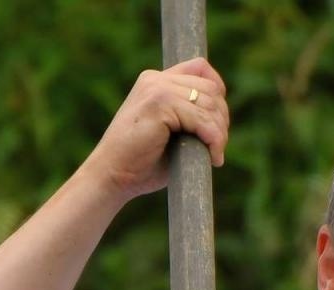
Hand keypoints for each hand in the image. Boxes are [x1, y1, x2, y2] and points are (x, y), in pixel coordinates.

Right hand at [81, 57, 229, 203]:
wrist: (112, 176)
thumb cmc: (140, 164)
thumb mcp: (168, 134)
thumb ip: (188, 118)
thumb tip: (221, 119)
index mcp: (155, 82)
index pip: (200, 68)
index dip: (218, 91)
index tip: (219, 123)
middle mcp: (156, 79)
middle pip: (210, 87)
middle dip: (221, 119)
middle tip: (218, 147)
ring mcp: (156, 89)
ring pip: (209, 103)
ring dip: (219, 132)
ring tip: (215, 154)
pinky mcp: (159, 104)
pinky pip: (201, 118)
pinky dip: (213, 139)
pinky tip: (213, 156)